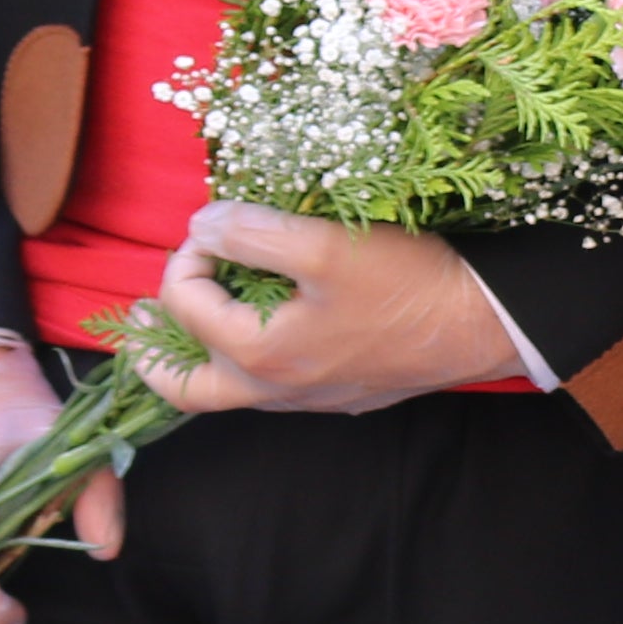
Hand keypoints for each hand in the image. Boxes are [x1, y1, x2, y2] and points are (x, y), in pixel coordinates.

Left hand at [145, 209, 534, 417]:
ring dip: (198, 356)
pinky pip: (270, 388)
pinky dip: (244, 361)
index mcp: (260, 355)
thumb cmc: (408, 284)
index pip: (187, 304)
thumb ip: (254, 233)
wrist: (484, 322)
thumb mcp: (326, 245)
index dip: (188, 255)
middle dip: (152, 352)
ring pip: (229, 392)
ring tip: (193, 318)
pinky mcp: (340, 394)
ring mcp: (308, 399)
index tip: (215, 224)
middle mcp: (275, 391)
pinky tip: (263, 328)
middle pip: (185, 389)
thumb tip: (204, 226)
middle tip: (138, 318)